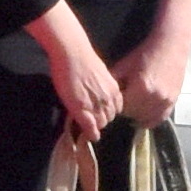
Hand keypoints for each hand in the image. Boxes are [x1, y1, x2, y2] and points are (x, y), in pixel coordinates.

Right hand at [33, 4, 122, 142]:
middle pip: (110, 117)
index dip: (109, 113)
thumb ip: (103, 86)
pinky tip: (91, 137)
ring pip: (101, 122)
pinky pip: (89, 125)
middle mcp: (108, 98)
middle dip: (103, 120)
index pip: (117, 108)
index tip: (103, 115)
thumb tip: (101, 91)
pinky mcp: (81, 107)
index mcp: (114, 90)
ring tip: (89, 126)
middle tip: (93, 121)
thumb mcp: (101, 75)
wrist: (73, 54)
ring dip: (96, 125)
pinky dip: (91, 132)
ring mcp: (95, 103)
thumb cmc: (84, 61)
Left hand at [113, 0, 190, 132]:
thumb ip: (112, 83)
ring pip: (146, 118)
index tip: (114, 100)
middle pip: (133, 114)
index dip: (115, 105)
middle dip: (126, 110)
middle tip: (123, 101)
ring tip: (133, 108)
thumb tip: (101, 96)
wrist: (170, 46)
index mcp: (140, 89)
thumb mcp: (123, 66)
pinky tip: (144, 117)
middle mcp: (154, 97)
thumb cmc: (145, 54)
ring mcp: (166, 100)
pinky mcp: (173, 100)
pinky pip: (160, 117)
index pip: (121, 108)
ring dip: (138, 115)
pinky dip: (151, 119)